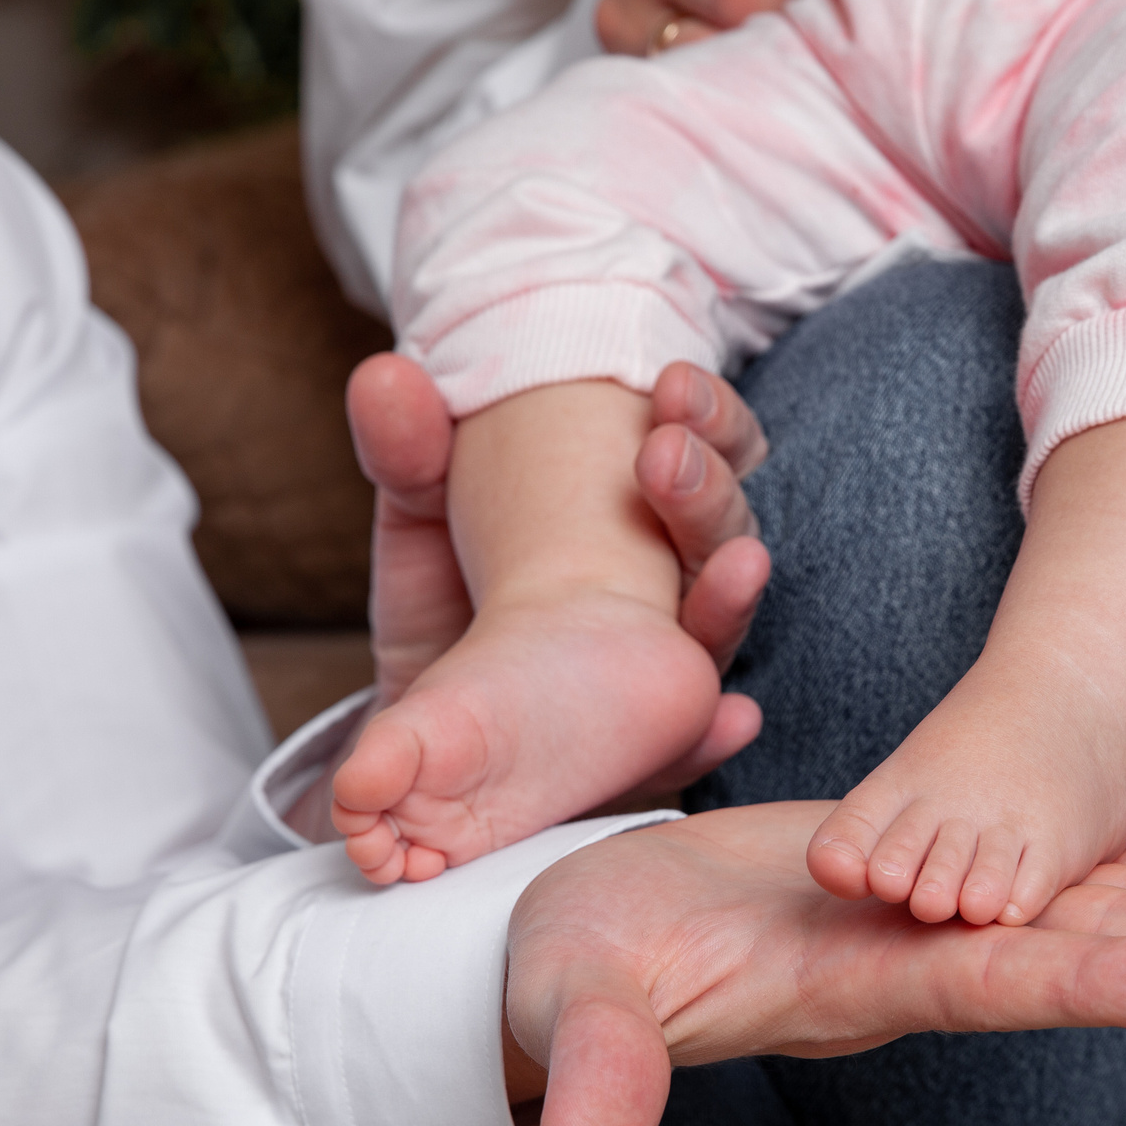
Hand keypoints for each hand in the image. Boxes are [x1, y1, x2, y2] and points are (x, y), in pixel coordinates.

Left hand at [333, 356, 770, 806]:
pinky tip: (732, 717)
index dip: (707, 414)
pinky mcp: (639, 748)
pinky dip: (715, 731)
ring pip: (720, 623)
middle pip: (723, 525)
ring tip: (739, 565)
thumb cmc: (443, 593)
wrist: (414, 714)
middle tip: (666, 454)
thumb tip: (386, 377)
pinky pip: (692, 740)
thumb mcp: (420, 508)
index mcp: (643, 501)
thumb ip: (408, 447)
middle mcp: (673, 578)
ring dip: (730, 594)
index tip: (675, 386)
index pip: (707, 445)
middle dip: (708, 487)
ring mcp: (666, 662)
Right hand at [504, 802, 1125, 1125]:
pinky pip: (1059, 879)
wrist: (582, 944)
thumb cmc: (566, 973)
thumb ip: (594, 1067)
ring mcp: (928, 934)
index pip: (992, 990)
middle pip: (1080, 962)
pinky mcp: (928, 893)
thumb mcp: (572, 1004)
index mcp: (846, 989)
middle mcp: (915, 971)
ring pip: (1088, 919)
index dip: (1100, 982)